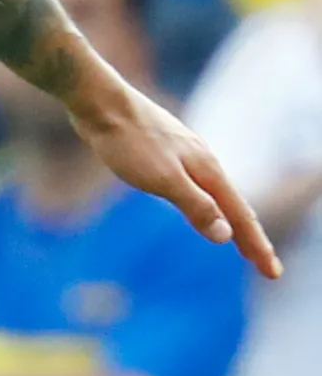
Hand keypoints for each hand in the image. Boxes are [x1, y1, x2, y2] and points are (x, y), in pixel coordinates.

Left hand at [71, 68, 280, 275]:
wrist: (100, 103)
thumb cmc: (129, 141)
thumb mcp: (163, 179)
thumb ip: (195, 205)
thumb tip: (225, 234)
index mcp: (208, 170)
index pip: (241, 216)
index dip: (257, 246)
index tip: (273, 273)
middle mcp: (203, 161)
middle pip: (235, 206)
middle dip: (251, 238)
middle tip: (267, 267)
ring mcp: (185, 155)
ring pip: (217, 194)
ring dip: (231, 220)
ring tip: (240, 242)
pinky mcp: (166, 152)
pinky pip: (198, 185)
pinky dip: (209, 204)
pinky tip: (199, 204)